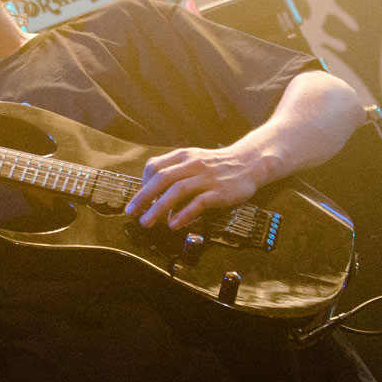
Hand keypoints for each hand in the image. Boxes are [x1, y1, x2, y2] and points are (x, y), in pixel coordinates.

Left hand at [124, 144, 266, 228]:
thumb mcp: (194, 160)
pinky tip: (174, 224)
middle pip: (161, 179)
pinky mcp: (219, 191)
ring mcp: (206, 177)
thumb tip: (153, 194)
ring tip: (147, 222)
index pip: (154, 166)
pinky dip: (184, 214)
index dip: (142, 183)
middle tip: (131, 213)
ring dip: (158, 207)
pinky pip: (198, 203)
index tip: (139, 199)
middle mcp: (192, 164)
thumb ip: (174, 173)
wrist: (250, 162)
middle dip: (143, 198)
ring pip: (177, 191)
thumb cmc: (217, 165)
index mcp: (183, 156)